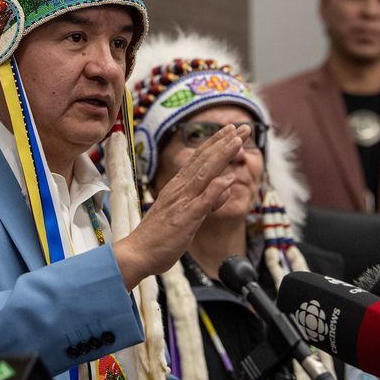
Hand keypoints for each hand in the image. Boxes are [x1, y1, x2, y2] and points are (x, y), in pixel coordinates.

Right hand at [114, 125, 242, 288]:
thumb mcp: (187, 215)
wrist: (138, 252)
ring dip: (222, 155)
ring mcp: (183, 202)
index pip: (200, 159)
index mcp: (178, 186)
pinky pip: (204, 202)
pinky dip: (216, 189)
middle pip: (205, 160)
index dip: (217, 143)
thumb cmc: (159, 236)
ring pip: (205, 173)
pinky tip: (229, 179)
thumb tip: (226, 186)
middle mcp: (180, 189)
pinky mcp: (186, 218)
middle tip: (242, 126)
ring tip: (238, 140)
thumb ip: (207, 200)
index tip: (231, 131)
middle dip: (225, 142)